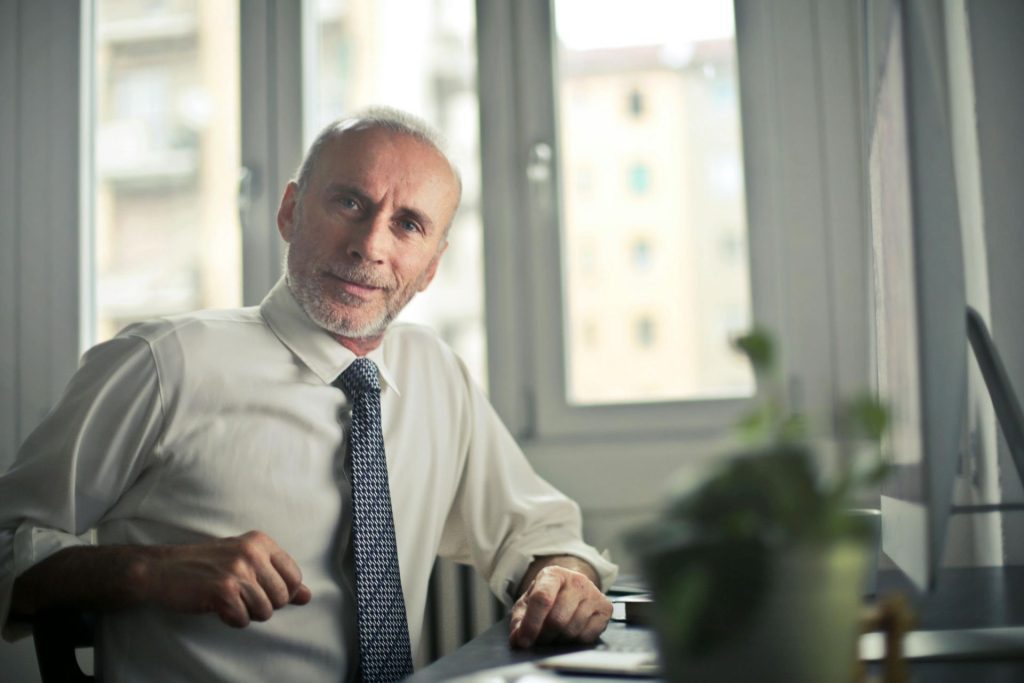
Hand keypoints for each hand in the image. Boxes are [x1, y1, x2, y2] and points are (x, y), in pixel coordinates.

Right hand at [138, 530, 311, 627]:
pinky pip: (243, 620)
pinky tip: (218, 606)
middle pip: (282, 597)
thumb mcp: (245, 561)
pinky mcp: (223, 592)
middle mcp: (253, 553)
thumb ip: (278, 577)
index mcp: (261, 542)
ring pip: (265, 611)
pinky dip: (231, 619)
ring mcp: (238, 572)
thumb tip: (308, 596)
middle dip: (264, 605)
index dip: (282, 592)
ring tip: (228, 599)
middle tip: (240, 596)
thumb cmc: (206, 565)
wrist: (162, 569)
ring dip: (246, 613)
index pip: (295, 576)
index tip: (261, 590)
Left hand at [508, 565, 611, 647]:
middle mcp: (576, 580)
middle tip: (539, 639)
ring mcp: (593, 593)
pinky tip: (570, 634)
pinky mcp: (605, 608)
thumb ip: (519, 622)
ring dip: (559, 640)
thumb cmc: (548, 596)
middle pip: (557, 619)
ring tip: (554, 635)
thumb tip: (518, 640)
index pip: (542, 599)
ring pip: (572, 630)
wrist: (572, 588)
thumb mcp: (527, 604)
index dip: (531, 624)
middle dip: (544, 636)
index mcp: (553, 574)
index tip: (524, 641)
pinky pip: (587, 636)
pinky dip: (575, 642)